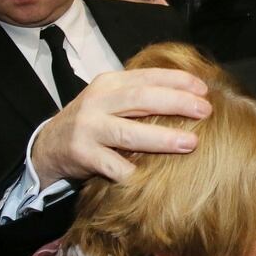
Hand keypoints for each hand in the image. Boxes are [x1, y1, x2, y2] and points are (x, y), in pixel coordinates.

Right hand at [29, 68, 210, 187]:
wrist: (49, 145)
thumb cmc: (93, 122)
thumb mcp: (112, 100)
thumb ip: (141, 96)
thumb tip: (191, 97)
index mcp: (109, 83)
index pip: (147, 76)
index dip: (177, 80)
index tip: (204, 88)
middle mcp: (97, 101)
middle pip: (141, 99)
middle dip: (177, 103)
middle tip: (206, 111)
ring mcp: (88, 127)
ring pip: (128, 132)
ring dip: (162, 138)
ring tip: (190, 143)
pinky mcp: (81, 153)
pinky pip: (113, 166)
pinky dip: (133, 172)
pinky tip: (154, 178)